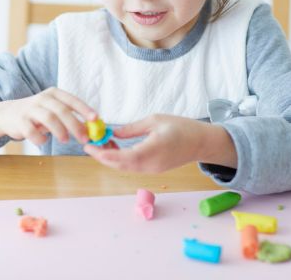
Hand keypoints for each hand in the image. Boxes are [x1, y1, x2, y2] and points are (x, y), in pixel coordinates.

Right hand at [0, 87, 97, 145]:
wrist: (8, 114)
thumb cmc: (38, 114)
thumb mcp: (54, 110)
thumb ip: (71, 117)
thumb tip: (91, 129)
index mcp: (54, 94)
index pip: (72, 100)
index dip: (84, 109)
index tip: (95, 118)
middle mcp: (42, 98)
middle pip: (62, 110)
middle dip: (75, 125)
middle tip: (84, 138)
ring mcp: (30, 109)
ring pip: (48, 118)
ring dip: (60, 131)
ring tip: (66, 140)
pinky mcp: (19, 121)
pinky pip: (31, 131)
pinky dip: (40, 138)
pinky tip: (43, 141)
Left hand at [83, 114, 236, 172]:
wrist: (201, 143)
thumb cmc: (181, 127)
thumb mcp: (154, 120)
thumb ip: (131, 129)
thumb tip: (112, 132)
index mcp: (151, 150)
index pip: (121, 157)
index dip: (102, 154)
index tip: (89, 146)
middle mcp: (150, 165)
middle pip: (119, 165)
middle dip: (102, 156)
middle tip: (90, 143)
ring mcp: (152, 170)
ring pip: (124, 168)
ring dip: (110, 158)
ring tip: (102, 141)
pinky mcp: (154, 170)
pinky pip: (132, 167)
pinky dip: (120, 159)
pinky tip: (116, 147)